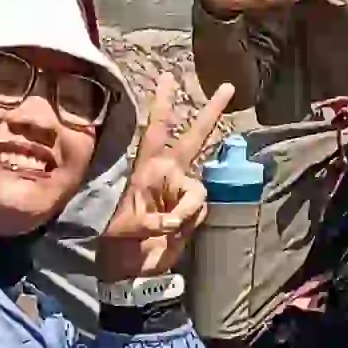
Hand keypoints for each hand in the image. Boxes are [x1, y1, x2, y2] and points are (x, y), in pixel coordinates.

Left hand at [100, 70, 235, 283]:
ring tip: (168, 228)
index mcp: (146, 169)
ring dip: (186, 211)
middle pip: (193, 138)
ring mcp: (181, 193)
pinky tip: (174, 233)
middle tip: (228, 88)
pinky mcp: (190, 212)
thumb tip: (172, 221)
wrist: (131, 269)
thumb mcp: (125, 227)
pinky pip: (199, 211)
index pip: (156, 130)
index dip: (163, 104)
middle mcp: (168, 174)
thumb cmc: (119, 241)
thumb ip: (151, 221)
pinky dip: (187, 223)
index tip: (169, 77)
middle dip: (210, 113)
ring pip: (198, 190)